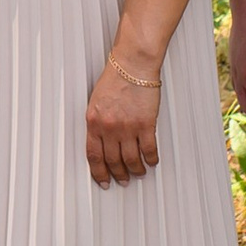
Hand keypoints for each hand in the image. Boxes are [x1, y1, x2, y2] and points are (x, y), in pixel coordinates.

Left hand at [85, 60, 162, 188]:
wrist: (132, 65)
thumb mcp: (96, 102)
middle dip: (118, 175)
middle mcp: (109, 127)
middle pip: (113, 161)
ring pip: (131, 160)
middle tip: (123, 180)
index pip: (93, 156)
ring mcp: (127, 127)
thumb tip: (101, 142)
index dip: (99, 173)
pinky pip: (149, 150)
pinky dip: (151, 159)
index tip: (104, 181)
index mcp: (93, 122)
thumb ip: (97, 123)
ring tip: (138, 173)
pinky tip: (151, 162)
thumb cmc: (115, 79)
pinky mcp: (145, 124)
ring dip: (135, 170)